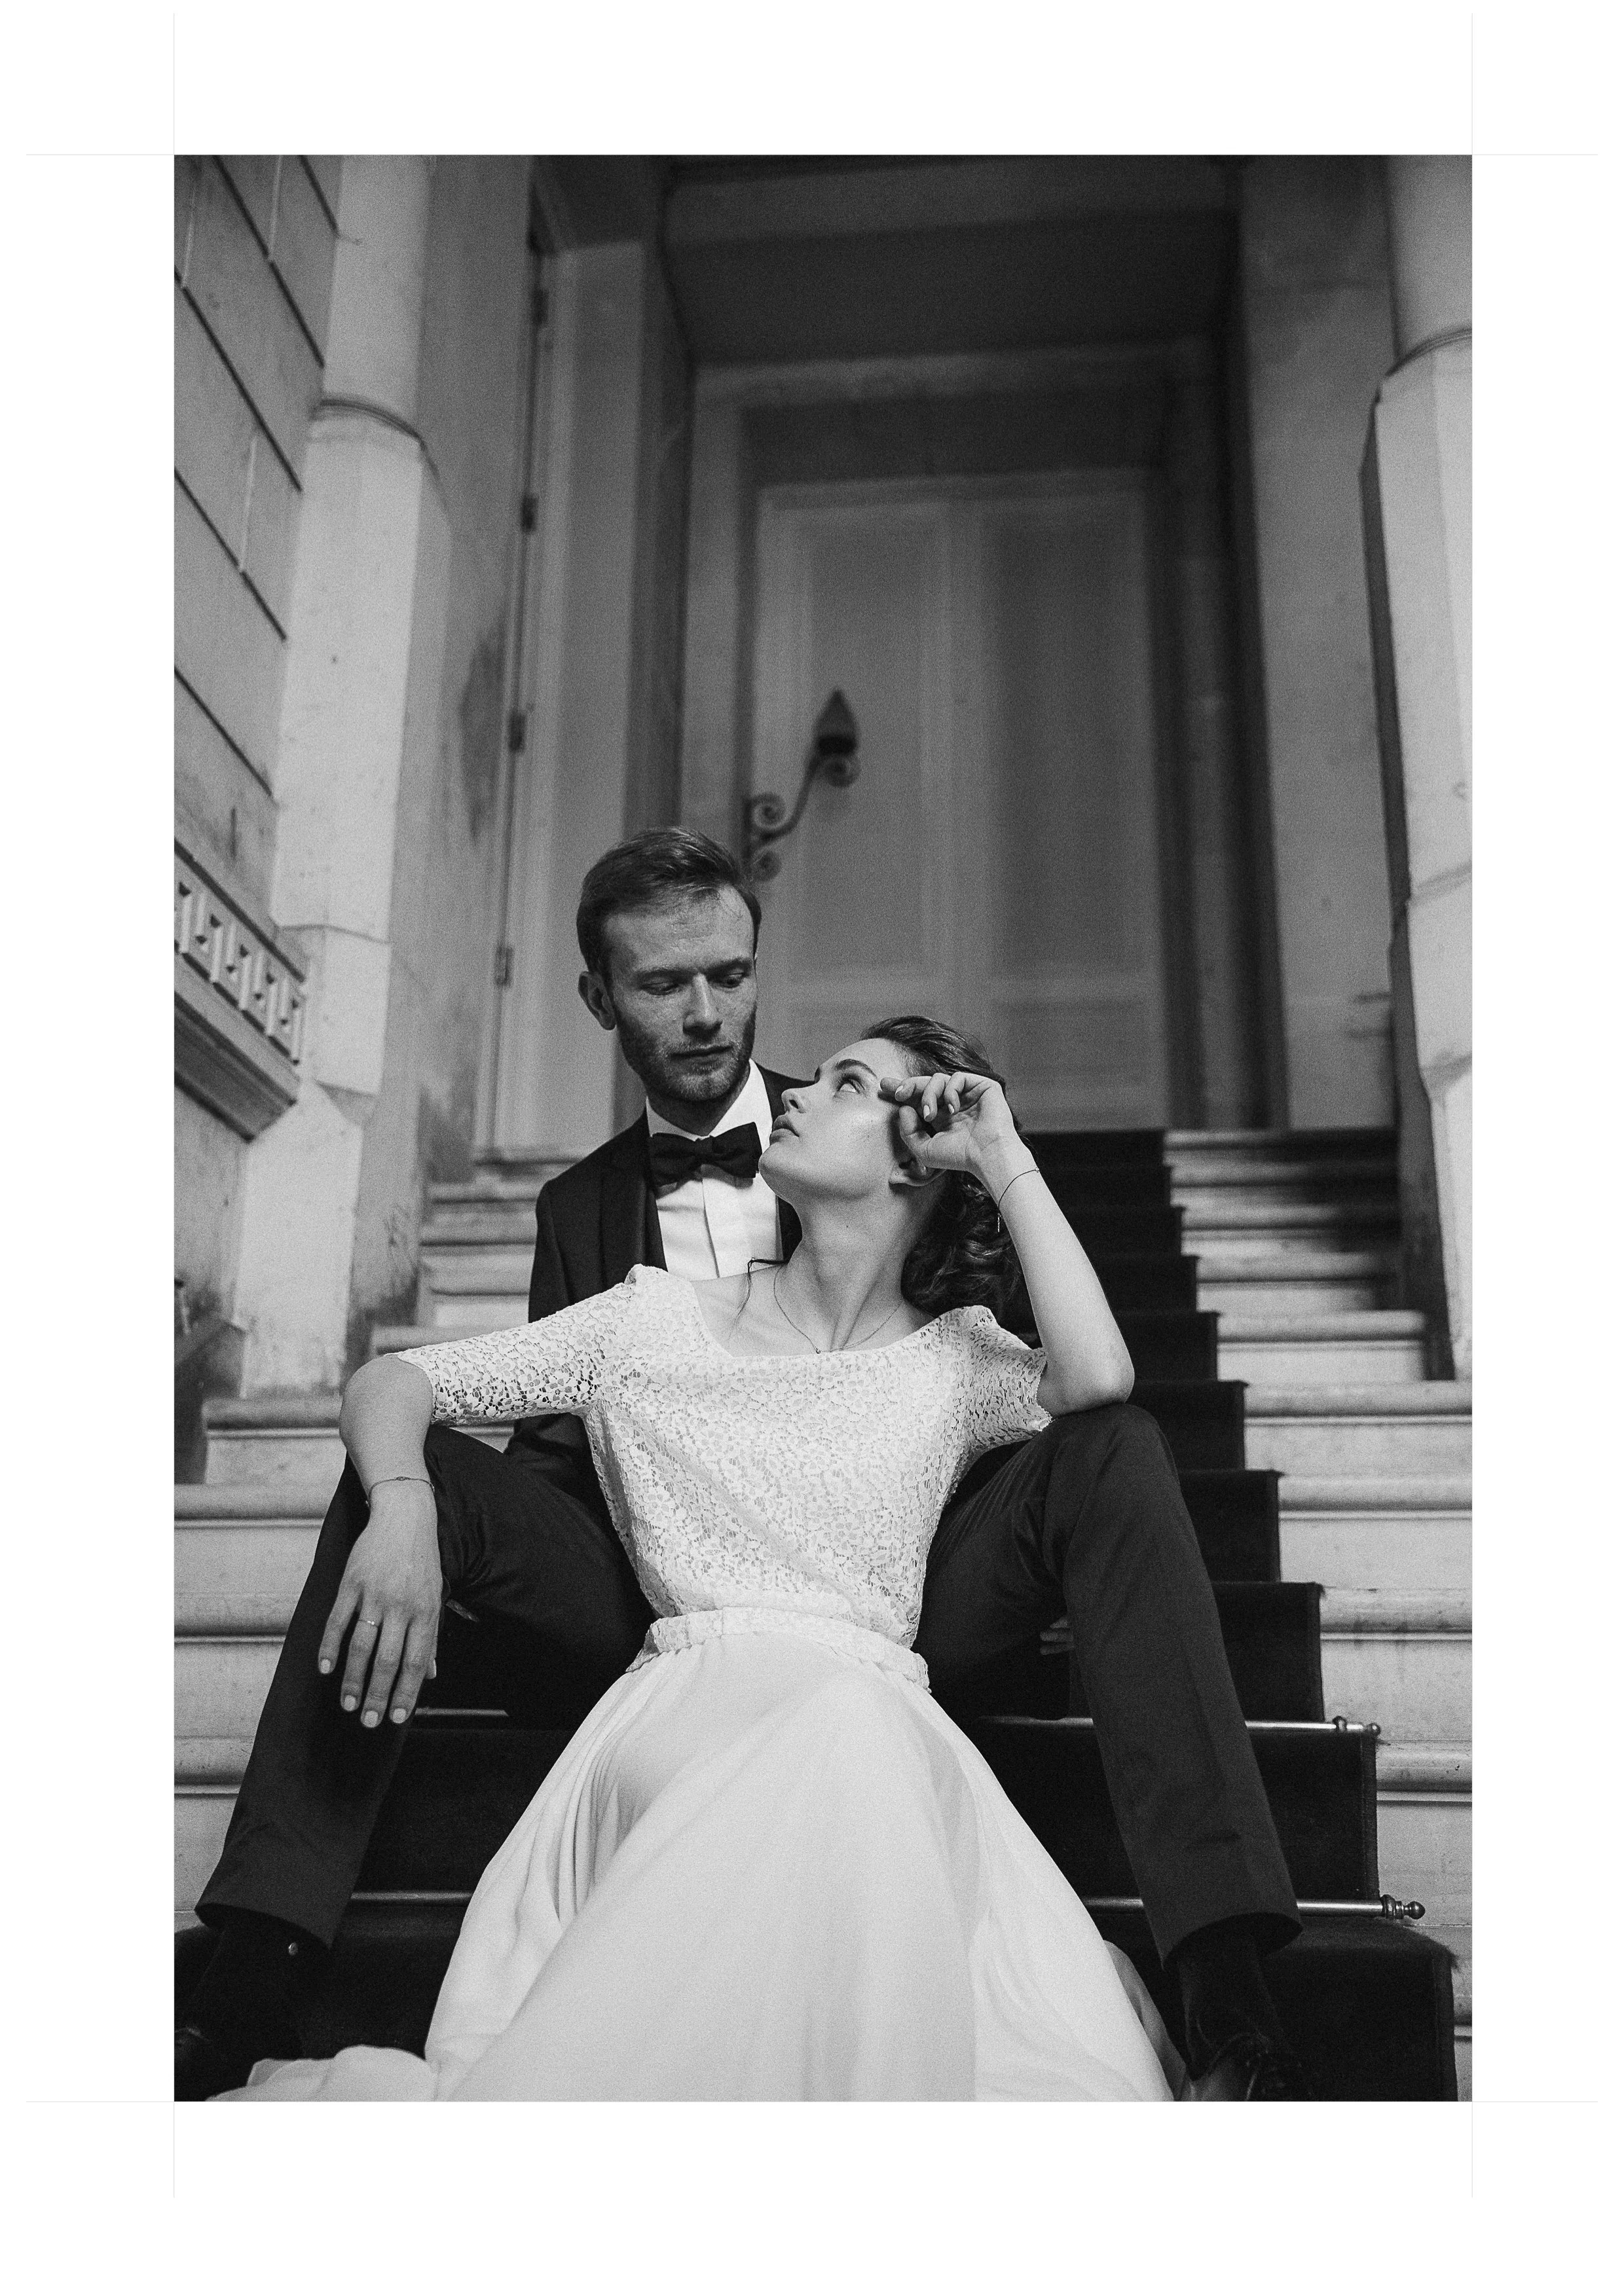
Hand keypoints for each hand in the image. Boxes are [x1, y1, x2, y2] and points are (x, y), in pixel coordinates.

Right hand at [317, 1482, 442, 1727]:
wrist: (405, 1516)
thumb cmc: (422, 1561)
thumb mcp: (435, 1596)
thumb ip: (431, 1638)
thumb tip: (429, 1675)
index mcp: (426, 1611)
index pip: (416, 1662)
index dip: (406, 1693)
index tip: (397, 1719)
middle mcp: (402, 1606)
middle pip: (388, 1661)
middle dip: (377, 1695)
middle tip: (367, 1722)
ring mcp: (375, 1594)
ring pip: (362, 1646)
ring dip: (353, 1680)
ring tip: (347, 1705)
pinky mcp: (352, 1582)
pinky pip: (338, 1620)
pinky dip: (330, 1647)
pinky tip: (325, 1669)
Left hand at [878, 1068, 1021, 1184]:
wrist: (987, 1155)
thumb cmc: (960, 1156)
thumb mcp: (924, 1149)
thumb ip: (909, 1132)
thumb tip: (903, 1109)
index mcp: (941, 1116)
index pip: (918, 1097)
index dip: (902, 1089)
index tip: (884, 1087)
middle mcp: (953, 1103)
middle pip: (925, 1083)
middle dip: (908, 1085)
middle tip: (898, 1093)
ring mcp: (968, 1094)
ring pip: (938, 1079)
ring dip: (928, 1094)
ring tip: (930, 1114)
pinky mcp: (982, 1086)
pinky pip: (958, 1077)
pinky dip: (949, 1091)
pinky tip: (952, 1108)